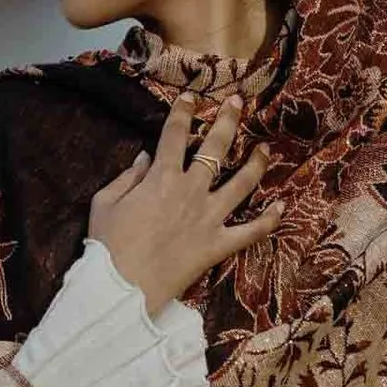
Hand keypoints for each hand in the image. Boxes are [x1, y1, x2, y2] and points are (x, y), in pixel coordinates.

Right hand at [88, 74, 278, 314]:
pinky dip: (268, 220)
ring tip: (266, 148)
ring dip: (256, 163)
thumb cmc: (107, 246)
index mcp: (161, 177)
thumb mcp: (104, 204)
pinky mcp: (219, 245)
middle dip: (229, 120)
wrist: (122, 288)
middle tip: (239, 102)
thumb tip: (145, 157)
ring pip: (242, 183)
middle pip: (216, 147)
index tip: (191, 98)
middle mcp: (191, 191)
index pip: (174, 134)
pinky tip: (281, 208)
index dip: (183, 112)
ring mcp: (209, 217)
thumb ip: (127, 177)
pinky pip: (250, 231)